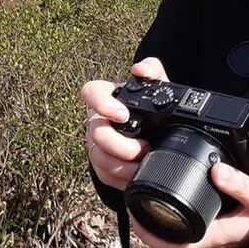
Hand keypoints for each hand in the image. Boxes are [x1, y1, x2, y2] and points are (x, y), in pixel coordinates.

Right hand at [81, 58, 169, 190]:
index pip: (90, 93)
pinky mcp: (101, 167)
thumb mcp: (157, 87)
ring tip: (145, 162)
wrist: (156, 136)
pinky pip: (105, 176)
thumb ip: (152, 69)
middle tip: (145, 147)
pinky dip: (123, 178)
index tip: (123, 115)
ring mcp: (96, 145)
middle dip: (122, 145)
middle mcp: (97, 121)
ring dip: (124, 165)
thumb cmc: (151, 108)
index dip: (102, 104)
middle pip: (96, 133)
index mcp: (106, 98)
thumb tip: (140, 69)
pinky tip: (138, 174)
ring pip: (99, 158)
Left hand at [131, 161, 248, 247]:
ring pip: (170, 231)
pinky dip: (167, 213)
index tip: (133, 217)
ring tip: (138, 195)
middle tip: (128, 200)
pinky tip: (161, 195)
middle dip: (143, 223)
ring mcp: (204, 233)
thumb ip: (240, 184)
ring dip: (152, 218)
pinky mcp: (206, 225)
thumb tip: (217, 170)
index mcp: (211, 235)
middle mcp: (204, 237)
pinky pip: (181, 223)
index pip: (173, 245)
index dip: (149, 235)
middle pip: (165, 238)